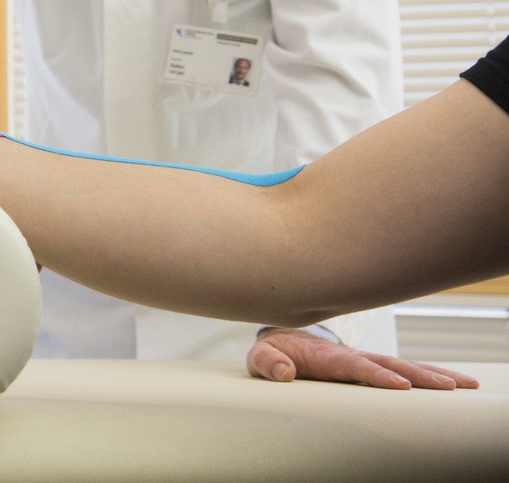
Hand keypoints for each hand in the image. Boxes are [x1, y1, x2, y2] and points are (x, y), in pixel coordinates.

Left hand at [246, 328, 478, 389]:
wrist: (282, 339)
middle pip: (392, 364)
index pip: (358, 367)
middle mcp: (354, 357)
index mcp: (330, 358)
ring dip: (433, 374)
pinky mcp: (372, 367)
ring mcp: (366, 361)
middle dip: (420, 375)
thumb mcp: (260, 357)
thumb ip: (267, 363)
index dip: (378, 376)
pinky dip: (428, 375)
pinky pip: (403, 370)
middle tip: (450, 386)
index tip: (401, 385)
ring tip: (465, 385)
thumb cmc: (274, 351)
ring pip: (404, 365)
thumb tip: (284, 373)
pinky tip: (453, 384)